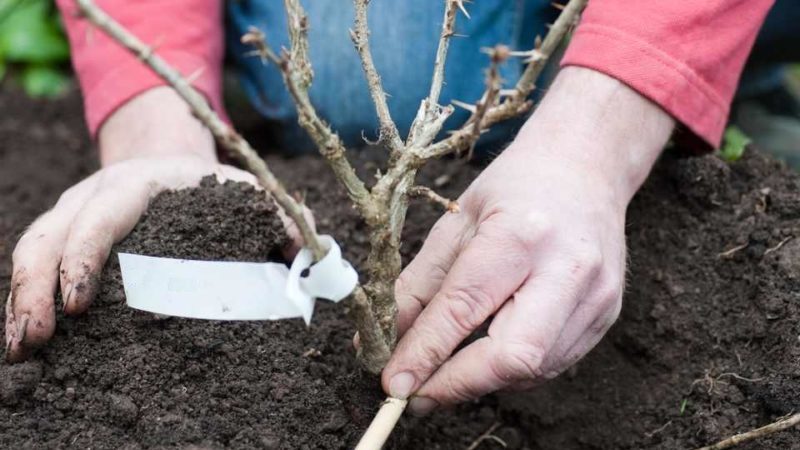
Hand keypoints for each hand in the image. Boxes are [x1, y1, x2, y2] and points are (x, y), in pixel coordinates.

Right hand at [5, 88, 308, 361]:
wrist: (172, 165)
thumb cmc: (212, 186)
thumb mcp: (248, 191)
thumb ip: (282, 217)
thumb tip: (311, 252)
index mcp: (140, 182)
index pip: (103, 213)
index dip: (84, 254)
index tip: (77, 303)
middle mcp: (96, 192)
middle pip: (50, 233)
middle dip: (36, 286)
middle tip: (36, 339)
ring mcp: (73, 212)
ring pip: (31, 248)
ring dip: (20, 297)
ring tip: (22, 348)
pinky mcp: (64, 235)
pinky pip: (33, 262)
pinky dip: (24, 297)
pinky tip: (25, 337)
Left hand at [382, 67, 674, 413]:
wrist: (586, 168)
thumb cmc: (515, 188)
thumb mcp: (455, 223)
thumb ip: (419, 285)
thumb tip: (389, 344)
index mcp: (521, 234)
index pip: (466, 308)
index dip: (425, 354)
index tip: (393, 383)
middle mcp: (567, 269)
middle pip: (513, 357)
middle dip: (458, 385)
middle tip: (417, 394)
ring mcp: (596, 297)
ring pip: (532, 370)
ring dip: (482, 380)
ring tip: (448, 367)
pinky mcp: (607, 316)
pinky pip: (551, 364)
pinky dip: (511, 370)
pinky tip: (490, 351)